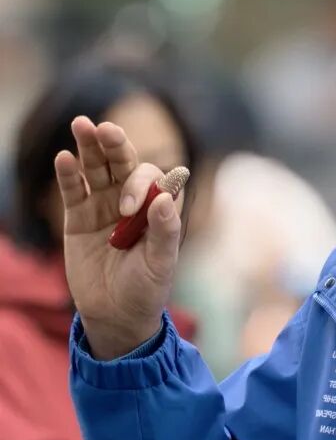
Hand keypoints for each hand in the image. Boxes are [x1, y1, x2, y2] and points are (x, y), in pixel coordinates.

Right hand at [54, 117, 181, 358]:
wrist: (116, 314)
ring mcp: (104, 206)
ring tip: (82, 125)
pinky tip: (65, 158)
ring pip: (97, 169)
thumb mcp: (160, 264)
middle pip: (124, 164)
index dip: (142, 183)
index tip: (128, 208)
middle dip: (116, 145)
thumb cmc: (146, 289)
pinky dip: (69, 174)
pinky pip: (74, 190)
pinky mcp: (78, 217)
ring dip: (91, 147)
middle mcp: (132, 201)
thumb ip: (164, 231)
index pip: (153, 179)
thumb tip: (165, 197)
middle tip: (106, 129)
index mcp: (158, 209)